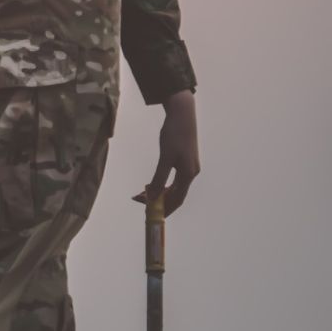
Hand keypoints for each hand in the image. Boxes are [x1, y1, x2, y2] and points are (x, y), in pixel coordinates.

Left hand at [140, 90, 199, 213]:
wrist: (182, 115)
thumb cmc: (174, 134)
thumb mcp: (165, 158)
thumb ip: (159, 178)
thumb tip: (152, 196)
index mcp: (188, 174)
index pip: (177, 199)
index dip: (165, 209)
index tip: (151, 215)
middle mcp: (191, 173)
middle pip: (176, 195)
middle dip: (159, 201)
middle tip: (140, 203)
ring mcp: (189, 167)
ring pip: (174, 187)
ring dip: (160, 192)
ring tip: (142, 194)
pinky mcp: (185, 161)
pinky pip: (174, 179)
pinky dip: (163, 184)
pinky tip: (152, 183)